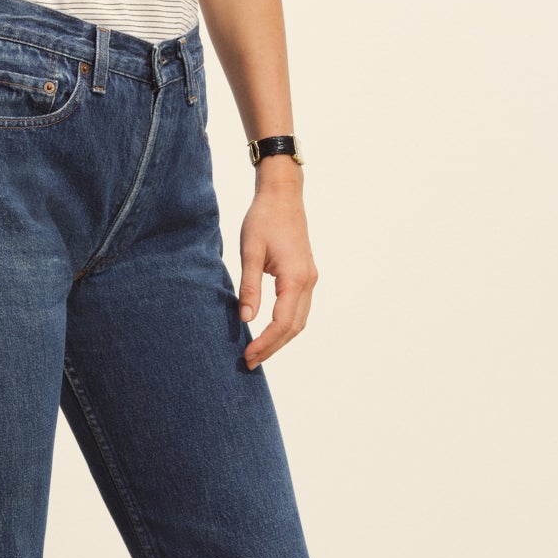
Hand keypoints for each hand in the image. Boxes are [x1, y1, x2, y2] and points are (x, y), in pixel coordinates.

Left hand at [237, 181, 317, 367]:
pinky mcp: (306, 274)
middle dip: (273, 347)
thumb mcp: (250, 252)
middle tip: (250, 362)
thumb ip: (249, 287)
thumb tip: (246, 319)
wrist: (283, 195)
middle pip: (294, 327)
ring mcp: (310, 278)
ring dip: (281, 338)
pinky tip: (270, 331)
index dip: (265, 342)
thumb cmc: (263, 219)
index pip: (282, 322)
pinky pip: (300, 308)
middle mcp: (308, 281)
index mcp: (295, 277)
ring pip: (300, 320)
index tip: (247, 355)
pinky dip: (286, 325)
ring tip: (258, 351)